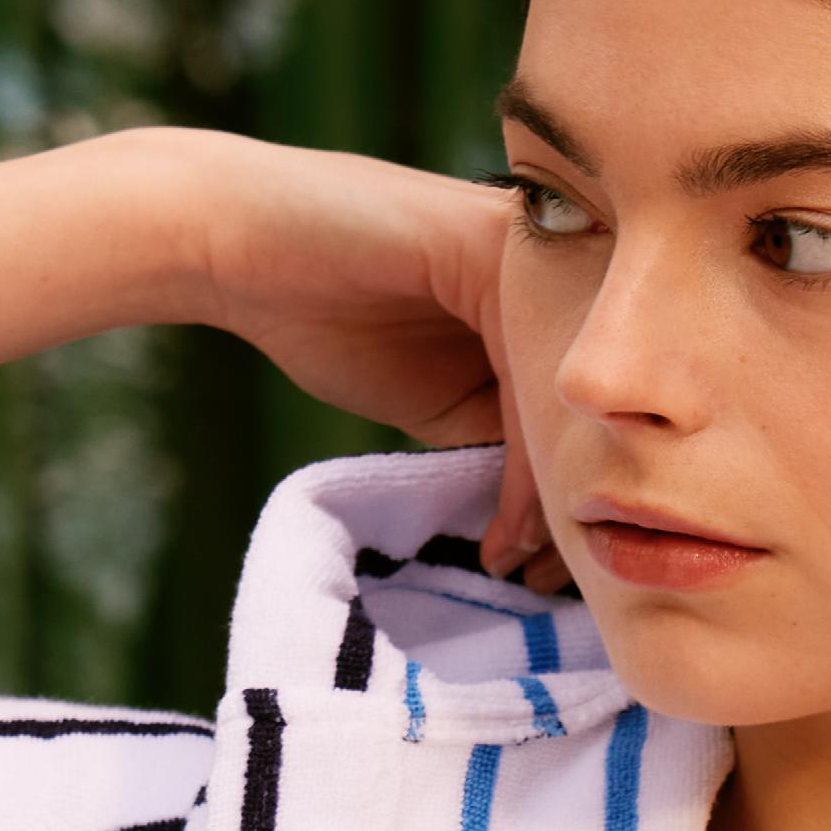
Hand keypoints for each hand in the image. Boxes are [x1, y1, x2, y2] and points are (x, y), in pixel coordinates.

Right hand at [188, 136, 549, 577]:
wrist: (238, 244)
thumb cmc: (326, 314)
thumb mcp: (443, 396)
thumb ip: (504, 433)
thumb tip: (559, 517)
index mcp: (545, 300)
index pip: (588, 412)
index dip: (572, 500)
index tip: (550, 577)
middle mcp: (552, 276)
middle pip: (592, 412)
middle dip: (573, 509)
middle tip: (550, 586)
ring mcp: (528, 263)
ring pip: (569, 409)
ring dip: (549, 504)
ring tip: (518, 566)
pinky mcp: (495, 259)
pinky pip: (530, 391)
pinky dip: (522, 477)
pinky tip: (501, 533)